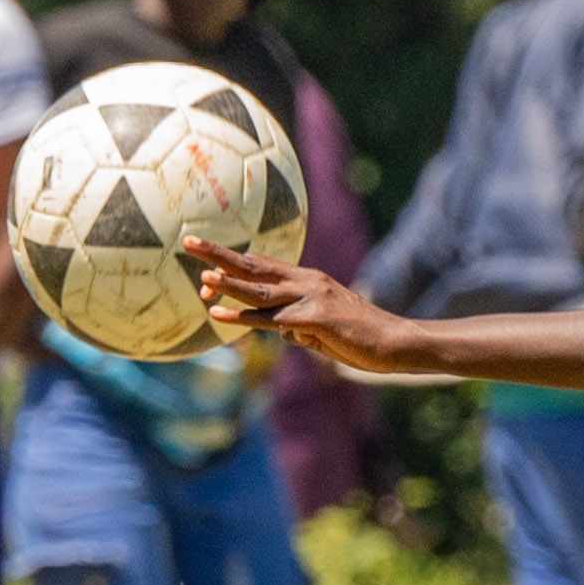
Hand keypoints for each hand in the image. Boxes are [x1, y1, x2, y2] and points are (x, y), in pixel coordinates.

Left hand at [191, 238, 418, 374]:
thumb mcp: (322, 330)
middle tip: (188, 242)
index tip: (203, 266)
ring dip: (227, 283)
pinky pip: (270, 320)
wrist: (395, 343)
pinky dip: (241, 318)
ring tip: (199, 279)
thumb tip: (281, 331)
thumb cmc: (360, 339)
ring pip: (259, 290)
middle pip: (255, 265)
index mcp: (307, 280)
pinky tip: (217, 316)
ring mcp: (310, 298)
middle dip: (219, 254)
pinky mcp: (314, 318)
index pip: (263, 267)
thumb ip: (298, 326)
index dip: (233, 265)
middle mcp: (306, 281)